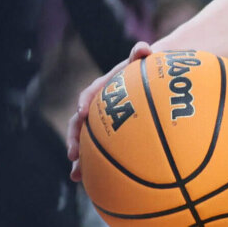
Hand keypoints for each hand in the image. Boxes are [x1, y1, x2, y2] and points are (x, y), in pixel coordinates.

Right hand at [67, 41, 152, 180]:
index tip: (82, 111)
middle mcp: (100, 105)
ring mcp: (104, 120)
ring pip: (87, 140)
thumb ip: (141, 53)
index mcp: (106, 86)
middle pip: (81, 122)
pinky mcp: (112, 134)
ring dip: (80, 157)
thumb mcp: (147, 61)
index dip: (85, 101)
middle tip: (73, 153)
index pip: (91, 92)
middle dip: (74, 138)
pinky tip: (94, 181)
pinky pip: (102, 149)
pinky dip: (97, 164)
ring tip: (76, 174)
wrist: (154, 77)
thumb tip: (142, 47)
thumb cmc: (149, 69)